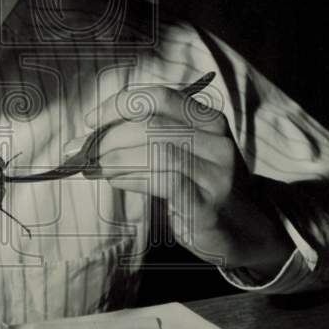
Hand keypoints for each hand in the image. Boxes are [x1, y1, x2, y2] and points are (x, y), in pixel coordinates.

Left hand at [75, 82, 294, 274]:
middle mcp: (216, 140)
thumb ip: (145, 141)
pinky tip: (116, 181)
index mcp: (208, 120)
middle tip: (83, 153)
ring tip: (97, 169)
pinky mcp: (207, 203)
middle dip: (108, 137)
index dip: (118, 105)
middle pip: (151, 126)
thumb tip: (86, 140)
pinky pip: (161, 180)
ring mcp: (215, 172)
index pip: (158, 98)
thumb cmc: (202, 189)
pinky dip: (129, 178)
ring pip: (154, 152)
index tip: (90, 121)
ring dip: (115, 159)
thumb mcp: (183, 154)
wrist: (245, 231)